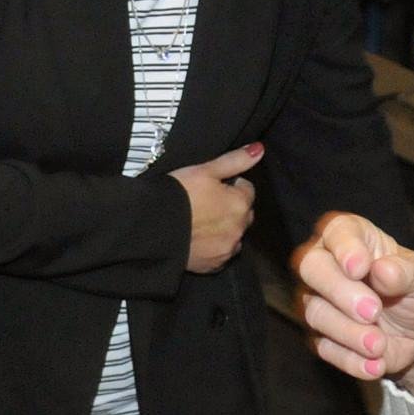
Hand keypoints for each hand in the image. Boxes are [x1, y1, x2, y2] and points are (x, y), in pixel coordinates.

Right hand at [172, 143, 260, 272]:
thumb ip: (235, 160)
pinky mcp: (214, 265)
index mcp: (240, 203)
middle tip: (205, 204)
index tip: (212, 186)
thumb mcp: (205, 170)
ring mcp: (227, 249)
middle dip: (231, 208)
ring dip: (225, 229)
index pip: (247, 189)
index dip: (230, 185)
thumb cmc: (179, 194)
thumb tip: (260, 149)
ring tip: (200, 223)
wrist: (153, 227)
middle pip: (243, 214)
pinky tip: (198, 239)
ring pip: (234, 235)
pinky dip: (214, 247)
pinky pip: (221, 253)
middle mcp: (240, 228)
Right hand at [294, 212, 413, 386]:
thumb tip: (383, 271)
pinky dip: (351, 359)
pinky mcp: (320, 336)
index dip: (344, 248)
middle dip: (340, 291)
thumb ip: (407, 272)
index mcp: (351, 237)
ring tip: (380, 345)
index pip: (336, 231)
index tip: (360, 268)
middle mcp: (326, 264)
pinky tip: (376, 364)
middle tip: (373, 311)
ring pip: (314, 312)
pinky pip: (324, 347)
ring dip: (348, 331)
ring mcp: (317, 301)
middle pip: (311, 268)